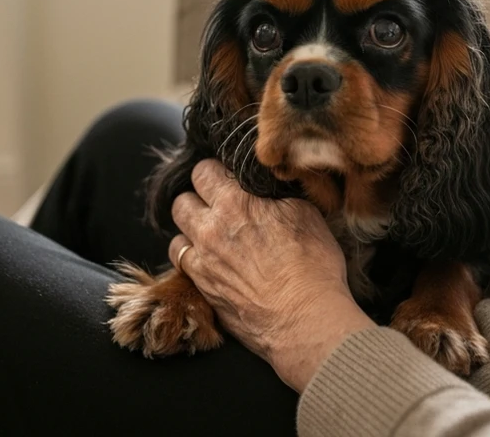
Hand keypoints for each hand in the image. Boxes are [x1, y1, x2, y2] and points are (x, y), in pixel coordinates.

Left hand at [170, 159, 374, 390]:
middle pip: (181, 201)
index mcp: (236, 202)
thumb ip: (276, 195)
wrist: (305, 318)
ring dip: (191, 232)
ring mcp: (202, 262)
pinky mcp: (202, 289)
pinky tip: (213, 263)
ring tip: (212, 236)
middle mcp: (210, 229)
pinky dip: (192, 260)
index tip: (228, 179)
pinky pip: (182, 266)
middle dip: (197, 200)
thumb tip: (268, 187)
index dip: (216, 172)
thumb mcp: (306, 214)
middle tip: (217, 206)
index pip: (204, 170)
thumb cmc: (313, 266)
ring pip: (176, 235)